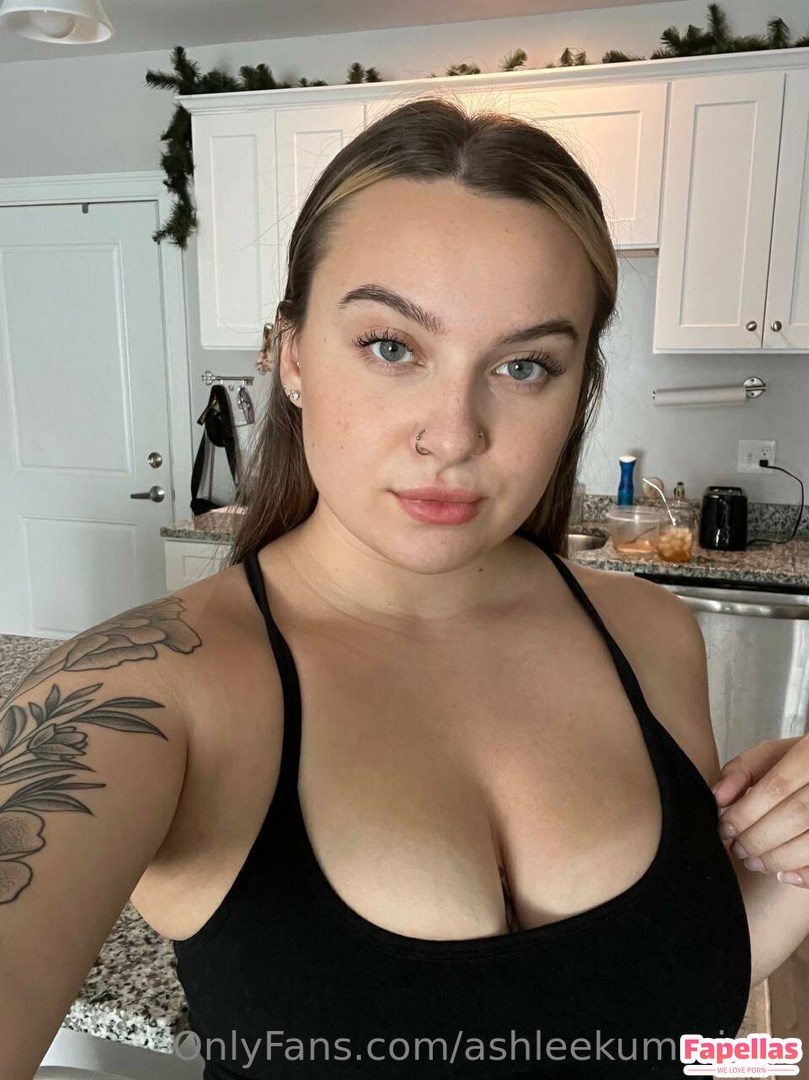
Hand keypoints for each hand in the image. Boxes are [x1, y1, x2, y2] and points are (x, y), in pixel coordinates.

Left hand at [713, 735, 808, 886]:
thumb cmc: (800, 764)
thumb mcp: (771, 755)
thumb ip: (741, 771)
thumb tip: (719, 798)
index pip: (775, 788)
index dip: (746, 813)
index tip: (725, 828)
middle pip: (794, 817)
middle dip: (758, 838)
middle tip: (737, 848)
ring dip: (777, 858)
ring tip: (754, 861)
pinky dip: (806, 875)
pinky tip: (784, 874)